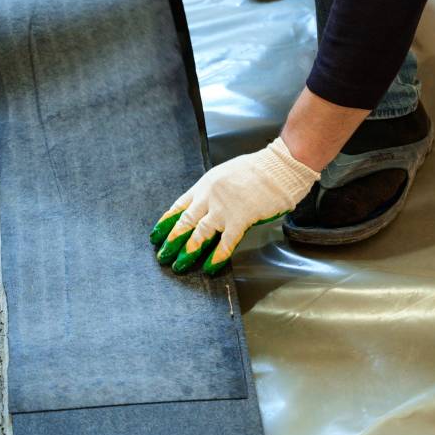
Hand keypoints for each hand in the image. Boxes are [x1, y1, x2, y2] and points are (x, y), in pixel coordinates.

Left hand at [150, 138, 318, 275]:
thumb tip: (206, 206)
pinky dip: (217, 256)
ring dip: (188, 251)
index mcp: (205, 184)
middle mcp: (209, 196)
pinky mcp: (240, 219)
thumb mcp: (225, 174)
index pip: (179, 205)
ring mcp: (223, 208)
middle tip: (162, 256)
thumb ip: (213, 191)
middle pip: (185, 221)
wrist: (278, 167)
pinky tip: (210, 266)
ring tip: (179, 265)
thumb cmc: (257, 169)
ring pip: (199, 233)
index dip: (167, 222)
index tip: (156, 234)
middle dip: (172, 241)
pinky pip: (225, 242)